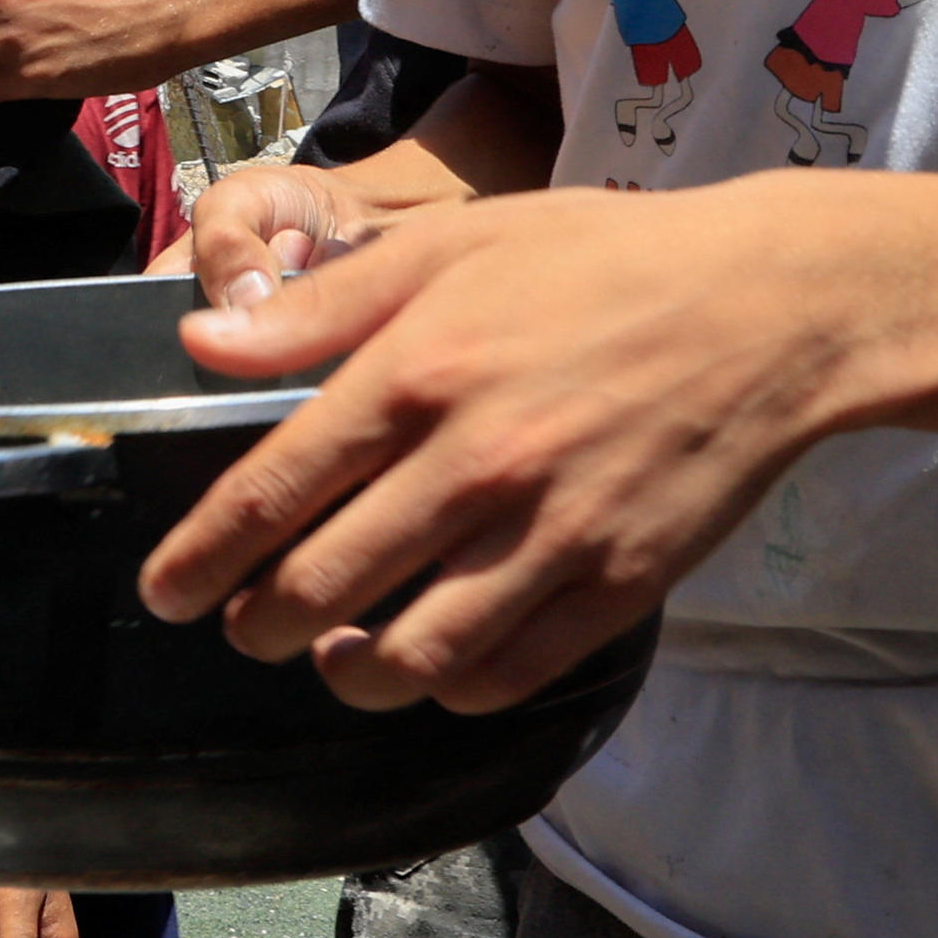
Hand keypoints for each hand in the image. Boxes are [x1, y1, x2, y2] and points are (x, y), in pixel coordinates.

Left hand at [144, 183, 833, 703]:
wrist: (772, 306)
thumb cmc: (600, 264)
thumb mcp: (449, 248)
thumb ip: (320, 310)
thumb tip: (200, 345)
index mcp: (418, 371)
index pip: (271, 493)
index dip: (201, 557)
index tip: (165, 591)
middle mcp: (475, 462)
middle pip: (323, 587)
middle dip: (258, 624)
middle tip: (241, 626)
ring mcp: (551, 533)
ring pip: (411, 658)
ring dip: (348, 676)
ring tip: (332, 659)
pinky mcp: (618, 584)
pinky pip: (506, 675)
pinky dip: (450, 689)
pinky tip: (429, 663)